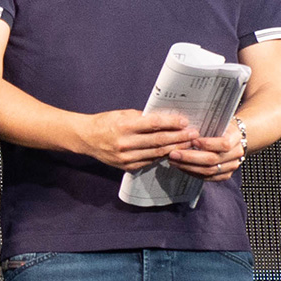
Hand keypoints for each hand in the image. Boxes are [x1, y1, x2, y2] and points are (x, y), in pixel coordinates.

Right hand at [77, 109, 196, 170]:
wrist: (86, 139)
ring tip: (188, 144)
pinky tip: (172, 152)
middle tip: (194, 134)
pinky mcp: (127, 166)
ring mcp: (126, 157)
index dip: (171, 123)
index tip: (184, 121)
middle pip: (158, 140)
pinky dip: (162, 157)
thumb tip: (164, 118)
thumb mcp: (122, 114)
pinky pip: (149, 162)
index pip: (153, 124)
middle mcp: (125, 143)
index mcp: (124, 126)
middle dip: (178, 137)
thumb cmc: (105, 122)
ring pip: (156, 153)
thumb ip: (142, 117)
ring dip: (174, 148)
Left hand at [166, 120, 246, 181]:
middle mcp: (236, 154)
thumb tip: (183, 129)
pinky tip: (182, 167)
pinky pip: (207, 177)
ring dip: (188, 166)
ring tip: (174, 161)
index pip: (224, 144)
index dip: (208, 144)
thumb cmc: (220, 127)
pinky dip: (193, 172)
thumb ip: (205, 126)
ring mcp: (231, 166)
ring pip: (208, 171)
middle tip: (174, 154)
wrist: (232, 137)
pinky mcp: (225, 175)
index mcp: (236, 138)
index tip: (192, 140)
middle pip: (212, 160)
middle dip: (190, 157)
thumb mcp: (216, 121)